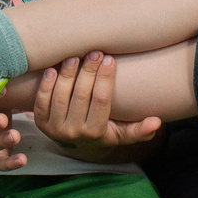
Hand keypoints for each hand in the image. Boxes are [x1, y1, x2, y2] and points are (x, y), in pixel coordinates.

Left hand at [27, 53, 164, 161]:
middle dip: (88, 71)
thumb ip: (140, 130)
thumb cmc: (103, 133)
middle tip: (94, 52)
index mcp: (95, 132)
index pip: (101, 101)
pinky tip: (54, 69)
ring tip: (75, 56)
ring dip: (67, 74)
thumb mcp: (122, 134)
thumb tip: (158, 122)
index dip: (105, 79)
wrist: (76, 145)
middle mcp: (73, 132)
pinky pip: (40, 101)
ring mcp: (53, 127)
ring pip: (60, 96)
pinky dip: (46, 84)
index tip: (110, 59)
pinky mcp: (39, 121)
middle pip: (80, 96)